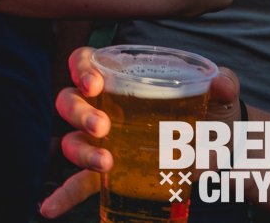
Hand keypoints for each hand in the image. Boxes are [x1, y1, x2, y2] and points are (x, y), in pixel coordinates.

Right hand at [40, 47, 242, 217]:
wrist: (220, 146)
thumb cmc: (208, 107)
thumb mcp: (217, 89)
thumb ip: (221, 81)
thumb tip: (220, 85)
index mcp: (119, 77)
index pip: (83, 62)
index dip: (80, 68)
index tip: (95, 83)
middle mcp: (101, 105)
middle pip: (68, 101)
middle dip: (78, 113)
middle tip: (103, 127)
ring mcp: (101, 141)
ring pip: (71, 140)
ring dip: (80, 152)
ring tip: (106, 163)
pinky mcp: (110, 171)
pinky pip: (79, 183)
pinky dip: (63, 196)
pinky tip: (48, 209)